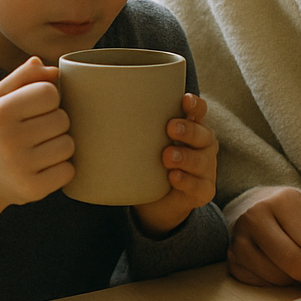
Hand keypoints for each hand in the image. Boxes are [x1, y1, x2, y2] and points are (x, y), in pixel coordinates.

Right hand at [0, 58, 73, 251]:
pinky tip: (44, 167)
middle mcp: (8, 139)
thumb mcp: (0, 98)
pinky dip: (62, 169)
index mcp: (1, 112)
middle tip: (38, 132)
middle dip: (56, 123)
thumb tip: (54, 69)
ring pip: (69, 146)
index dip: (50, 99)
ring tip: (41, 149)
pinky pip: (68, 171)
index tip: (37, 108)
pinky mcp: (32, 190)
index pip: (50, 92)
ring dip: (61, 146)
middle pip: (62, 119)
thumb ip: (25, 76)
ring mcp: (20, 167)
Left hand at [133, 94, 218, 236]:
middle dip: (188, 130)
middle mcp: (204, 146)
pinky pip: (198, 186)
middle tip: (169, 128)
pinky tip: (173, 177)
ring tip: (167, 156)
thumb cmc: (150, 161)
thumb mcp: (144, 141)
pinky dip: (186, 181)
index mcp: (193, 128)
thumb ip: (133, 124)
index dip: (195, 105)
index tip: (184, 100)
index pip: (199, 112)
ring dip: (185, 157)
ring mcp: (206, 169)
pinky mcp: (204, 191)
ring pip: (201, 161)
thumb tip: (93, 99)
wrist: (156, 202)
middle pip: (202, 134)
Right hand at [226, 186, 300, 286]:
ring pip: (279, 278)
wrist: (250, 205)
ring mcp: (240, 240)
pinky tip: (292, 274)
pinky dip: (283, 285)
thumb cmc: (291, 211)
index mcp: (284, 200)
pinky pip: (263, 285)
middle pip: (298, 264)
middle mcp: (257, 216)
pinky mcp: (232, 260)